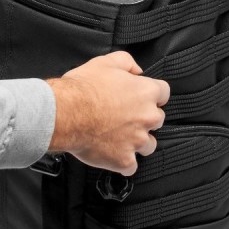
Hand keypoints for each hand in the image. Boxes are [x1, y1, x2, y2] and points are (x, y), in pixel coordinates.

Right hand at [45, 51, 169, 175]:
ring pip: (149, 145)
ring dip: (137, 141)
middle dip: (143, 117)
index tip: (142, 96)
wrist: (65, 113)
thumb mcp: (105, 62)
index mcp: (145, 92)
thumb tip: (136, 70)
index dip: (151, 93)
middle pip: (157, 119)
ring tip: (119, 136)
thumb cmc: (82, 89)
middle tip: (124, 115)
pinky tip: (111, 152)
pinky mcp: (124, 160)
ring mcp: (137, 141)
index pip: (163, 92)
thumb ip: (127, 62)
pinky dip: (122, 161)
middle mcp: (146, 117)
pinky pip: (130, 166)